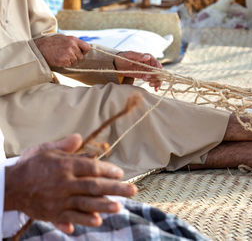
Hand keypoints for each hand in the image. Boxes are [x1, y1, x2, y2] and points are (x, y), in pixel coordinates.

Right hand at [4, 134, 136, 233]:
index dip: (107, 170)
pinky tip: (96, 221)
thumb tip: (79, 137)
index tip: (120, 173)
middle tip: (132, 190)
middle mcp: (63, 183)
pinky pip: (69, 218)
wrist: (10, 185)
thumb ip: (65, 146)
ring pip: (84, 203)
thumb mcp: (46, 150)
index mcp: (64, 166)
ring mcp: (58, 200)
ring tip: (119, 207)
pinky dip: (82, 221)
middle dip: (115, 188)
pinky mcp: (52, 213)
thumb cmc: (32, 165)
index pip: (90, 168)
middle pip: (93, 186)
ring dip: (103, 206)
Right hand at [34, 35, 90, 67]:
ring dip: (70, 61)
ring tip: (61, 56)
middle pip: (81, 56)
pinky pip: (69, 65)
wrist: (39, 48)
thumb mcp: (63, 38)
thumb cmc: (51, 43)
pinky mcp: (64, 60)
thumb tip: (82, 47)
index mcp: (73, 39)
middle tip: (66, 55)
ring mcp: (68, 53)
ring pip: (75, 62)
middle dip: (76, 57)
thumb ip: (73, 42)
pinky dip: (65, 64)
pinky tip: (59, 59)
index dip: (84, 51)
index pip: (87, 47)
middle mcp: (72, 46)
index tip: (80, 52)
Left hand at [114, 51, 162, 90]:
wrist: (117, 64)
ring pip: (157, 77)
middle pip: (159, 72)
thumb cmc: (123, 57)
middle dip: (157, 78)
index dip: (156, 70)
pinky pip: (153, 80)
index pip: (157, 64)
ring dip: (156, 82)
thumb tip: (147, 57)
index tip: (150, 75)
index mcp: (149, 57)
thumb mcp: (129, 55)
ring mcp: (148, 70)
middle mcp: (150, 64)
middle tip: (150, 83)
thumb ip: (138, 56)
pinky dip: (155, 84)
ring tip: (150, 85)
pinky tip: (155, 89)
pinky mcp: (145, 76)